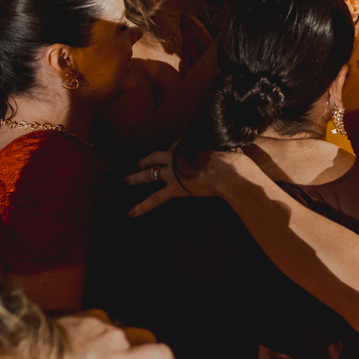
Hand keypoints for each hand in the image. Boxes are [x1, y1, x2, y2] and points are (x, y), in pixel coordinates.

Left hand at [126, 149, 261, 215]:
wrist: (230, 171)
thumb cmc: (232, 159)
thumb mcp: (225, 146)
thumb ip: (220, 147)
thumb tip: (230, 146)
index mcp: (188, 144)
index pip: (176, 145)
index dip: (174, 149)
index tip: (174, 151)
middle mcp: (176, 155)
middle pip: (156, 156)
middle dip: (146, 160)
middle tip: (138, 162)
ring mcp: (173, 171)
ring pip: (150, 174)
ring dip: (137, 177)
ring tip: (126, 180)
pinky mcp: (175, 188)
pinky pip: (155, 198)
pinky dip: (142, 206)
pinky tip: (130, 213)